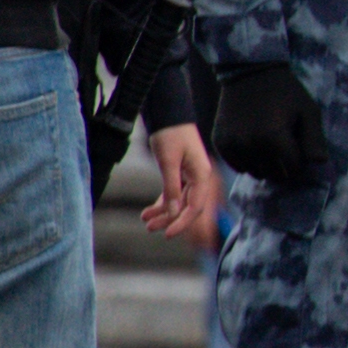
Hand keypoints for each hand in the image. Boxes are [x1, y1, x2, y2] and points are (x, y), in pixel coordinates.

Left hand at [140, 123, 220, 248]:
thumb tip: (172, 212)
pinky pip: (173, 193)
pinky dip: (162, 202)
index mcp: (202, 176)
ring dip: (163, 212)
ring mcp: (190, 176)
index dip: (181, 222)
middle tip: (150, 229)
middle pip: (187, 207)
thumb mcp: (168, 162)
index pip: (194, 207)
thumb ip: (171, 188)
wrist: (168, 113)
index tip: (167, 234)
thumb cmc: (170, 134)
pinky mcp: (180, 172)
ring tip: (145, 221)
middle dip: (169, 219)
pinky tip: (148, 210)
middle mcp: (199, 178)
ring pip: (178, 201)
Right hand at [209, 63, 326, 183]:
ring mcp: (233, 144)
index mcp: (274, 138)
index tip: (298, 147)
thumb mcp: (308, 111)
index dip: (300, 161)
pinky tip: (253, 145)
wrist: (249, 72)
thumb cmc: (285, 92)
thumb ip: (314, 139)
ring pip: (255, 172)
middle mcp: (250, 144)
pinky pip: (238, 166)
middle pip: (274, 174)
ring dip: (265, 165)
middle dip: (283, 165)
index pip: (293, 168)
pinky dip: (247, 161)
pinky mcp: (220, 142)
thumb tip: (319, 163)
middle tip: (284, 146)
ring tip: (268, 145)